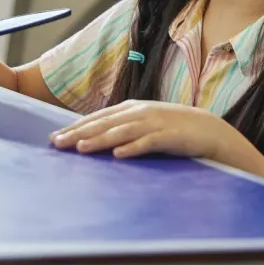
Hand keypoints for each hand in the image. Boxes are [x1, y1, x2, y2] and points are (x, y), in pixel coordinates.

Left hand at [50, 100, 248, 161]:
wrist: (208, 131)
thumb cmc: (172, 130)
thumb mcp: (144, 124)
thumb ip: (123, 128)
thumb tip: (95, 139)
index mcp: (131, 108)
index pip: (97, 118)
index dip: (75, 126)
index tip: (55, 137)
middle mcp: (139, 113)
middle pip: (104, 123)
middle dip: (79, 133)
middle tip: (57, 143)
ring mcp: (154, 123)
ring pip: (122, 132)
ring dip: (100, 140)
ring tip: (81, 148)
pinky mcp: (169, 137)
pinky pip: (148, 143)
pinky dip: (133, 148)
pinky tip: (119, 155)